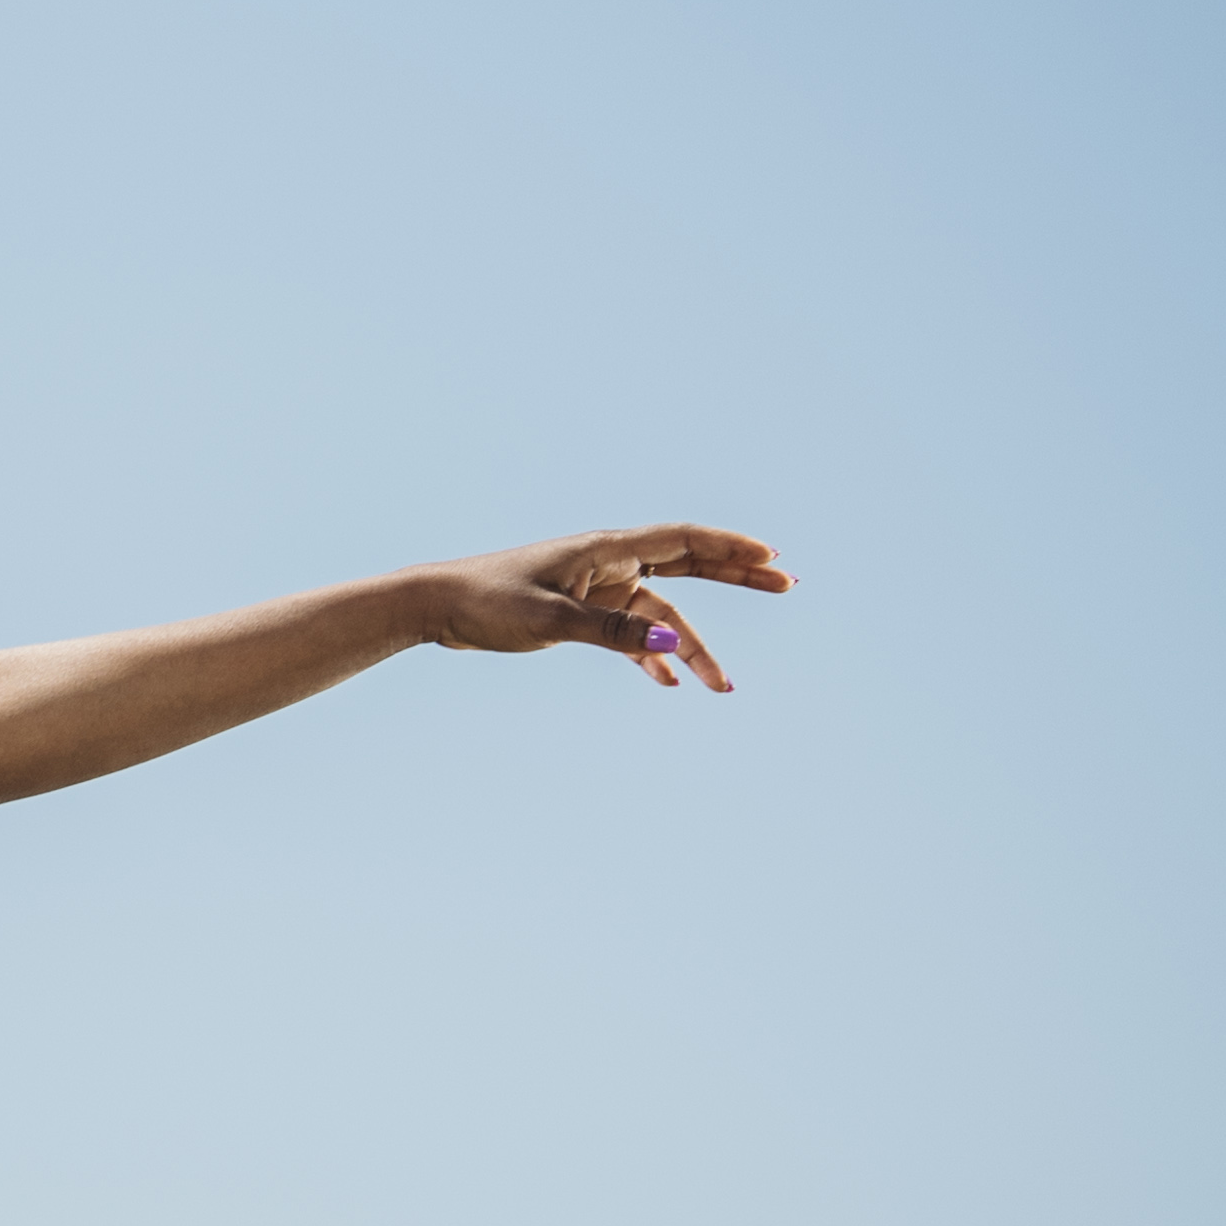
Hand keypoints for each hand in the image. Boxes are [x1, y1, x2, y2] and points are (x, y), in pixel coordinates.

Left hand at [419, 525, 790, 691]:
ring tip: (720, 686)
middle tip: (788, 584)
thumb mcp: (551, 620)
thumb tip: (668, 639)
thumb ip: (611, 630)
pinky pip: (630, 631)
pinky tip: (665, 682)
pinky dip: (649, 654)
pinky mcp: (579, 611)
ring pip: (660, 612)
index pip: (684, 539)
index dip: (732, 546)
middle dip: (737, 576)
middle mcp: (607, 561)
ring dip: (690, 645)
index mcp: (605, 549)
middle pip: (688, 564)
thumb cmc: (488, 601)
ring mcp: (596, 586)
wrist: (437, 606)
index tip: (774, 557)